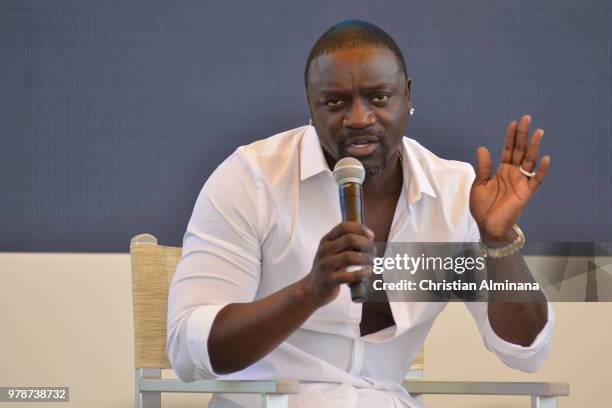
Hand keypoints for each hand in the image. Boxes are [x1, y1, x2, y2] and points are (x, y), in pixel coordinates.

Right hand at [301, 222, 375, 307]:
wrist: (312, 289)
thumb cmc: (327, 269)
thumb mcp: (332, 252)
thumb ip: (346, 245)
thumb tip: (368, 239)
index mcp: (326, 241)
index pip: (344, 227)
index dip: (360, 229)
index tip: (371, 236)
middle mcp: (324, 250)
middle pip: (350, 239)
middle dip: (366, 244)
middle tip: (373, 251)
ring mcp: (326, 265)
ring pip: (350, 256)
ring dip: (367, 258)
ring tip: (373, 262)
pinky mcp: (329, 280)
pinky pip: (350, 275)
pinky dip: (363, 273)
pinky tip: (368, 272)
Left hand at [470, 114, 550, 240]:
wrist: (487, 225)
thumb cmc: (482, 206)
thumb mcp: (479, 184)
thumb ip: (484, 167)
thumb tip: (483, 147)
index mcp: (501, 170)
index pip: (508, 149)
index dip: (510, 136)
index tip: (513, 122)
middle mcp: (513, 173)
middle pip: (520, 150)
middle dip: (523, 135)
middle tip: (527, 118)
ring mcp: (521, 182)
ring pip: (529, 161)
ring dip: (534, 146)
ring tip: (538, 131)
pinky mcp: (526, 193)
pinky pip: (536, 180)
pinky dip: (541, 170)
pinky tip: (545, 158)